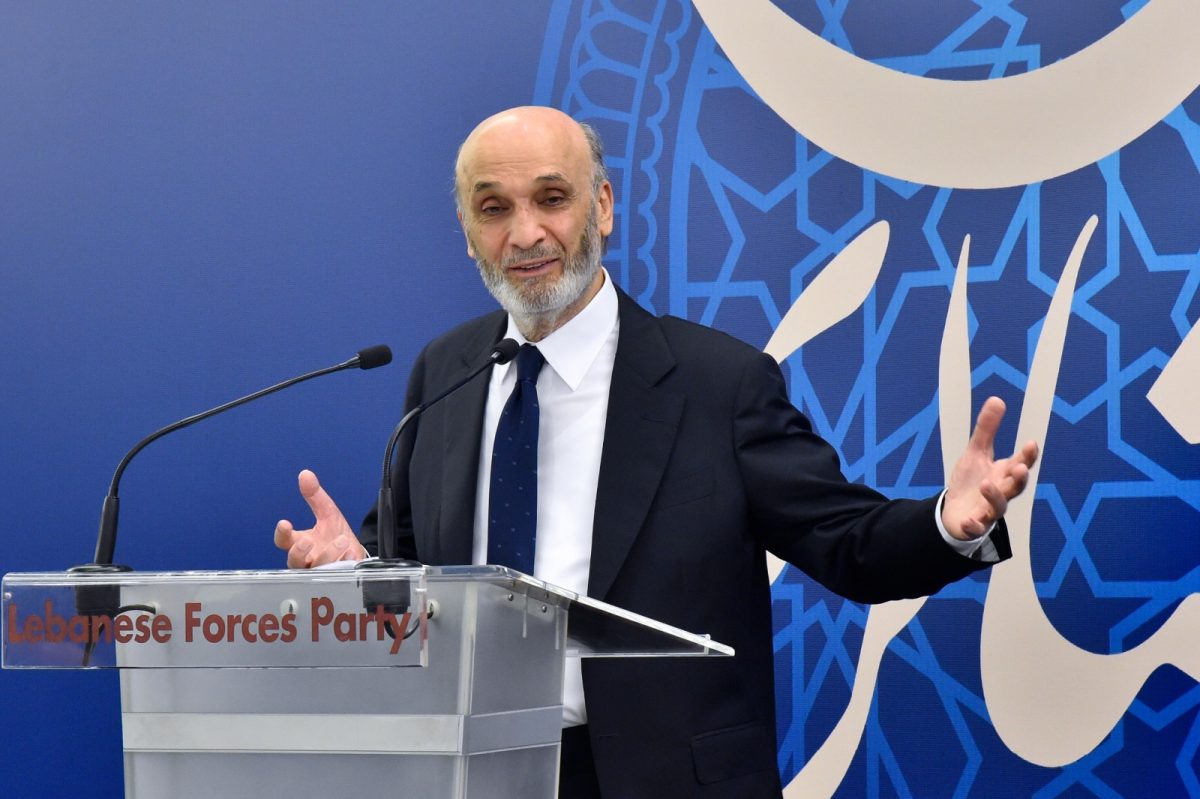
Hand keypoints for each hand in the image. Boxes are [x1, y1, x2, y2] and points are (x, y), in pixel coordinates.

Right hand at [274, 469, 366, 567]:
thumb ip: (315, 497)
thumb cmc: (336, 535)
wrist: (356, 553)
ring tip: (342, 541)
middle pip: (294, 561)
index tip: (284, 523)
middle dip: (299, 552)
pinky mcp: (336, 579)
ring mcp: (320, 572)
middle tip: (307, 541)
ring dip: (328, 554)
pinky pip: (336, 576)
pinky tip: (351, 555)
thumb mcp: (328, 514)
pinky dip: (344, 564)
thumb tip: (305, 474)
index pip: (283, 541)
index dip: (281, 534)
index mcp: (300, 543)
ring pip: (317, 569)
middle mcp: (307, 560)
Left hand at [942, 397, 1038, 539]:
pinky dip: (974, 526)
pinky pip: (977, 528)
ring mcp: (989, 510)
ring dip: (995, 496)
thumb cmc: (971, 481)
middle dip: (1019, 478)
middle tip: (1019, 468)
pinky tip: (969, 521)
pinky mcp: (975, 525)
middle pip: (1015, 487)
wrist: (955, 511)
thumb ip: (987, 430)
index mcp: (1004, 474)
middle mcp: (1001, 492)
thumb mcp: (976, 453)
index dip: (1028, 456)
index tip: (1031, 443)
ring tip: (985, 484)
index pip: (1021, 464)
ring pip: (999, 506)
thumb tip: (997, 399)